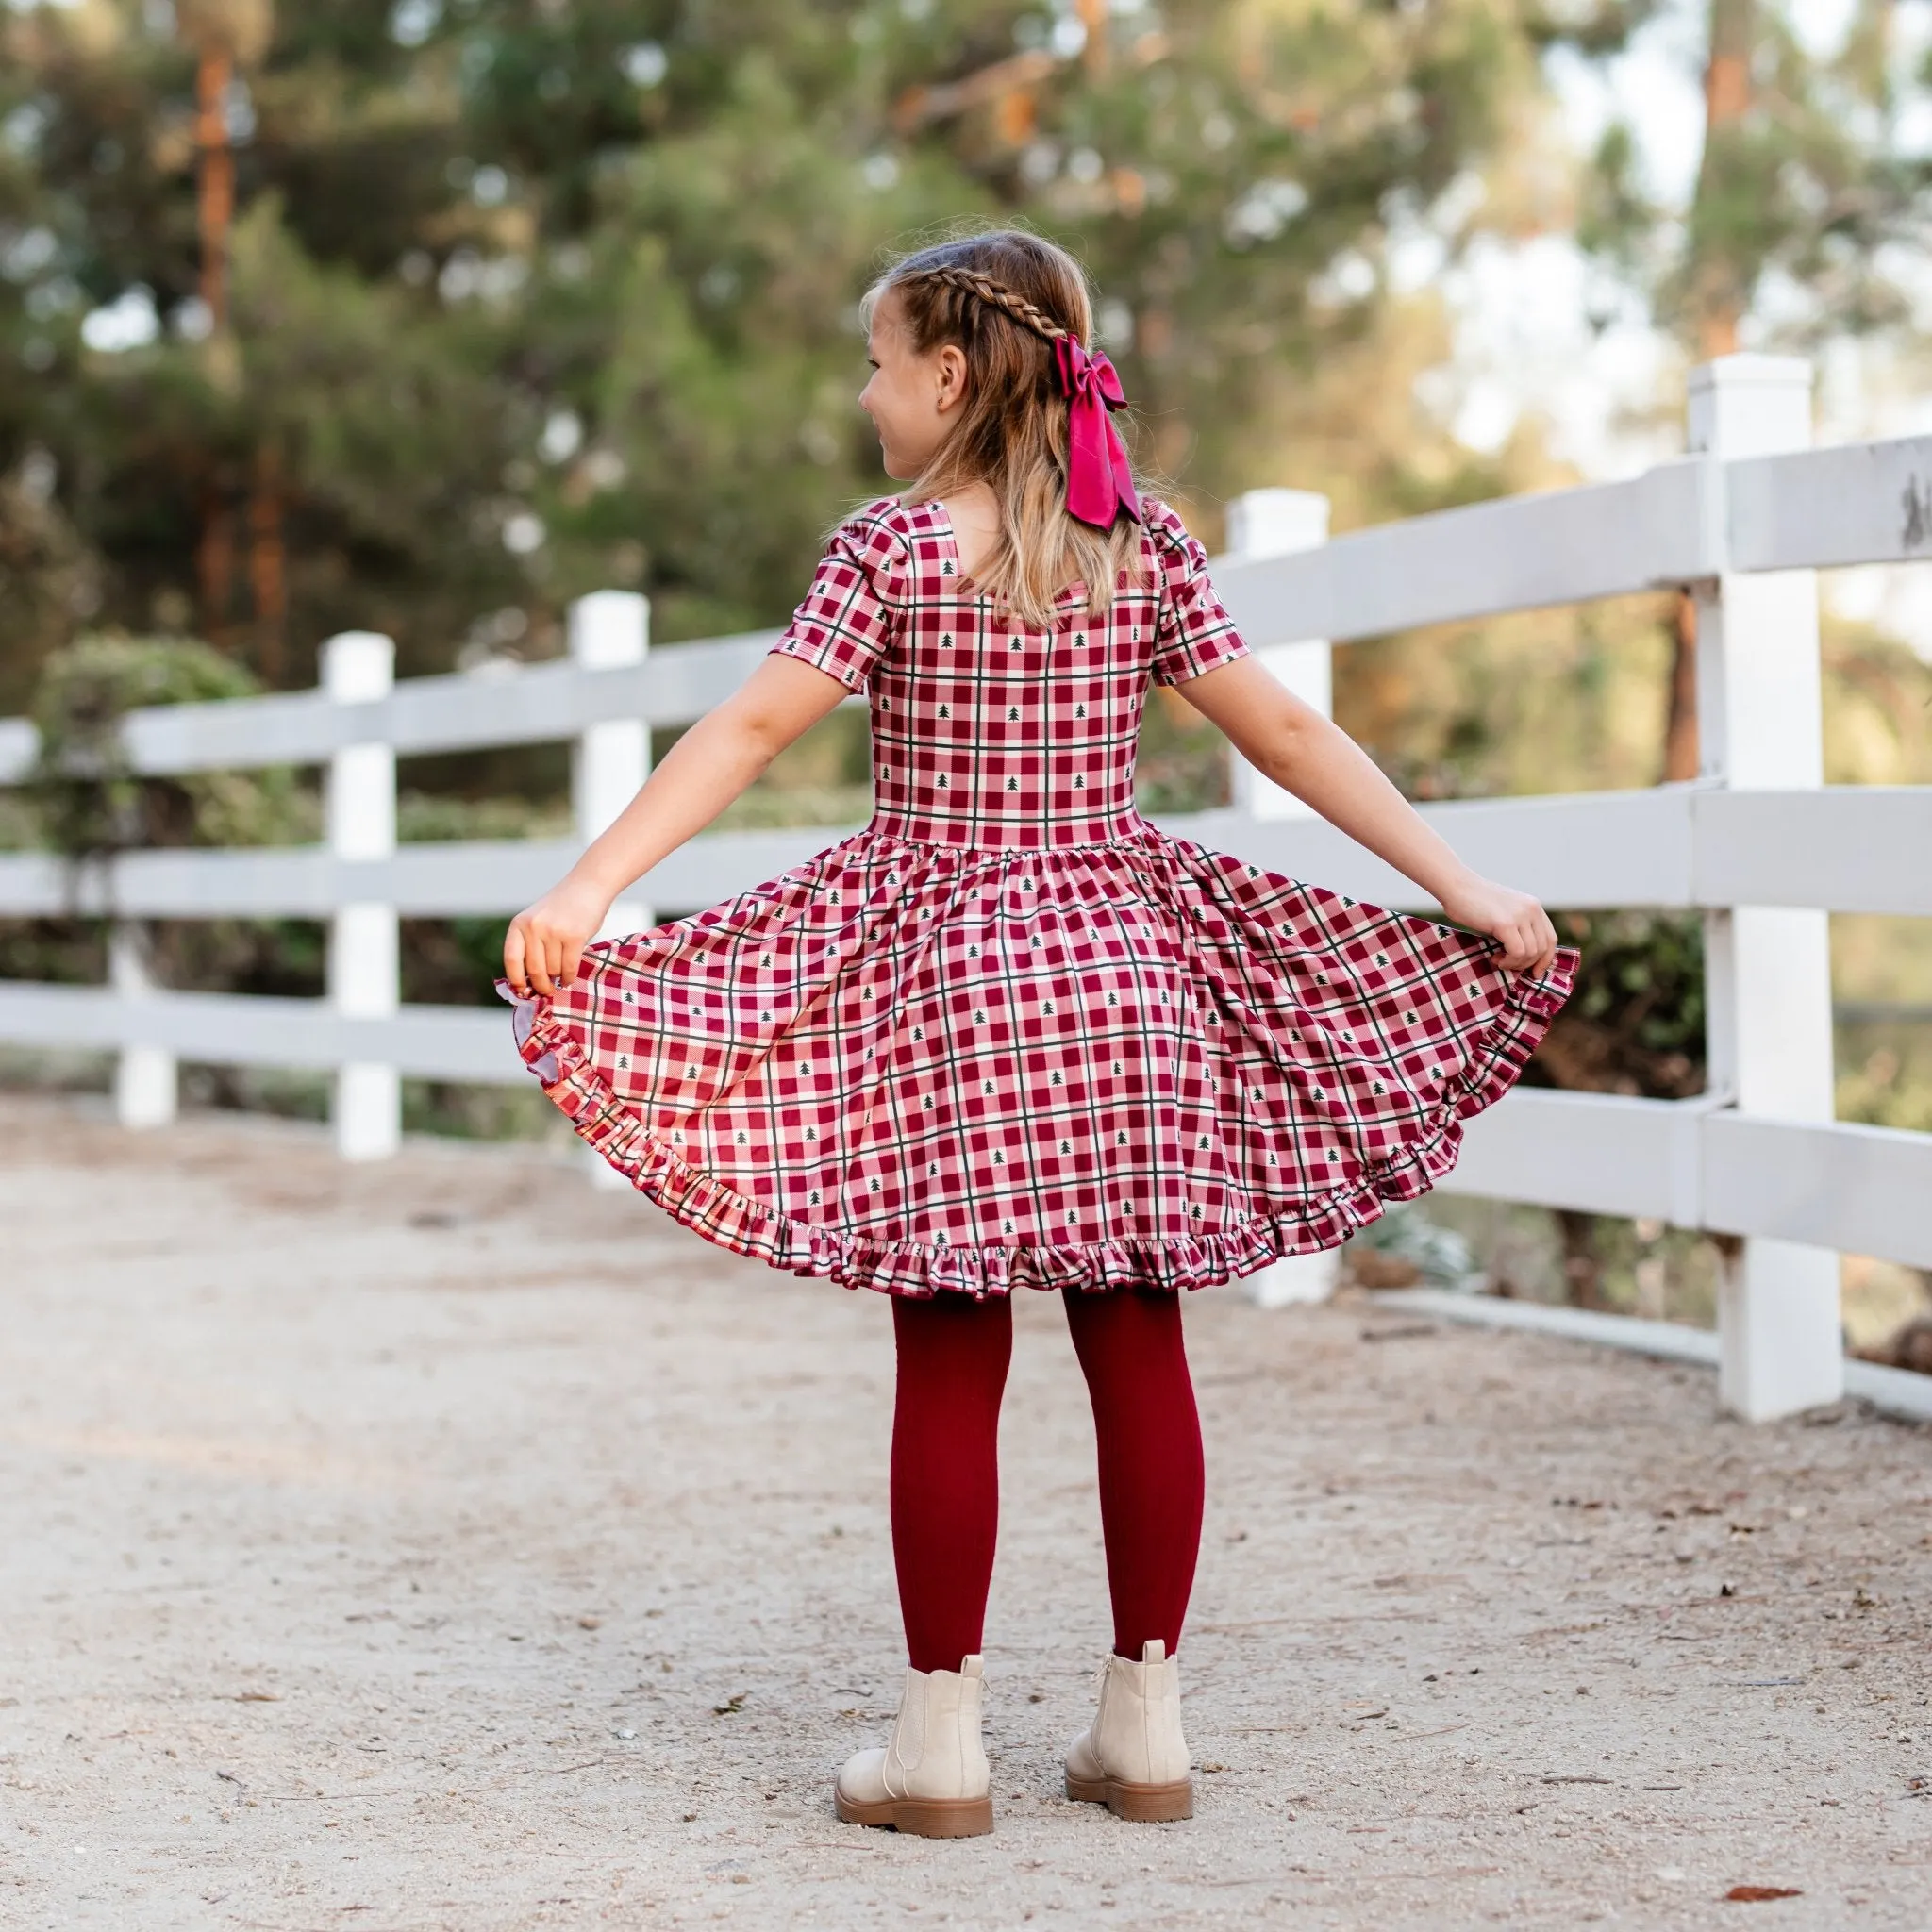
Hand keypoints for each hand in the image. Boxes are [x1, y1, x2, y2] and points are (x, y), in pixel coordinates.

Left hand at [503, 874, 612, 996]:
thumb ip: (530, 944)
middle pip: (534, 969)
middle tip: (547, 990)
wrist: (588, 886)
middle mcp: (533, 927)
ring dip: (558, 978)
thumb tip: (528, 982)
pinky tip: (569, 979)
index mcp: (519, 923)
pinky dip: (569, 978)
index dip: (516, 979)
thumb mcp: (537, 921)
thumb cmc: (562, 909)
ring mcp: (554, 931)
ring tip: (561, 977)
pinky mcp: (574, 936)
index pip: (511, 959)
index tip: (522, 990)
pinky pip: (569, 967)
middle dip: (541, 985)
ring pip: (553, 970)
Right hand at [1438, 873, 1559, 975]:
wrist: (1456, 887)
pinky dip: (1508, 961)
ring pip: (1531, 953)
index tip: (1534, 972)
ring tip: (1498, 960)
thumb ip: (1518, 926)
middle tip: (1507, 965)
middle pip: (1543, 948)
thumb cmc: (1474, 902)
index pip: (1551, 939)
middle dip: (1527, 964)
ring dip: (1515, 963)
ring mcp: (1520, 916)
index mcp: (1533, 906)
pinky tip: (1495, 958)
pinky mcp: (1506, 923)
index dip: (1545, 959)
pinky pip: (1517, 952)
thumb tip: (1526, 956)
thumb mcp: (1505, 912)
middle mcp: (1532, 909)